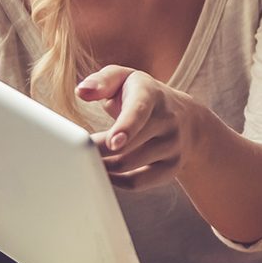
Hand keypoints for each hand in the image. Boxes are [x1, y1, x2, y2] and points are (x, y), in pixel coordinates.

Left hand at [76, 66, 205, 189]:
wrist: (187, 118)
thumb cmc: (143, 96)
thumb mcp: (125, 78)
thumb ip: (102, 81)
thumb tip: (82, 91)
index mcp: (151, 95)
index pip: (139, 112)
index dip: (126, 127)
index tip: (113, 142)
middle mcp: (167, 120)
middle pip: (125, 146)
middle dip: (95, 151)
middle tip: (74, 151)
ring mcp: (173, 145)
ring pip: (127, 166)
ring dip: (102, 166)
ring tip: (89, 158)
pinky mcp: (173, 167)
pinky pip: (138, 183)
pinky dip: (116, 181)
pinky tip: (107, 172)